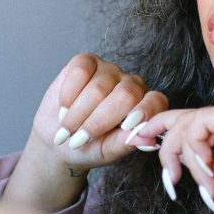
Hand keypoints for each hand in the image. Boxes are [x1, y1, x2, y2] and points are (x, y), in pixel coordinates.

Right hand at [5, 54, 167, 211]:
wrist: (58, 137)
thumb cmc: (88, 147)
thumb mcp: (107, 151)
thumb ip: (126, 143)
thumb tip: (148, 140)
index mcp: (145, 107)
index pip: (155, 101)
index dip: (143, 112)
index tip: (125, 127)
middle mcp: (131, 85)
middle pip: (125, 95)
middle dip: (98, 121)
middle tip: (80, 139)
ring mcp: (109, 71)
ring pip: (99, 87)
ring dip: (78, 113)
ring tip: (68, 128)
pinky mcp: (86, 61)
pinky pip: (80, 70)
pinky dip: (68, 94)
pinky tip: (64, 107)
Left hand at [130, 106, 213, 213]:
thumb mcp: (206, 174)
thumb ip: (188, 155)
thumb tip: (158, 143)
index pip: (183, 119)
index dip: (156, 127)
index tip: (136, 140)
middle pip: (181, 118)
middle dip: (166, 146)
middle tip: (170, 176)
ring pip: (188, 122)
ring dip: (183, 155)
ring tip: (193, 182)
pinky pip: (201, 126)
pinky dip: (196, 151)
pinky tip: (207, 172)